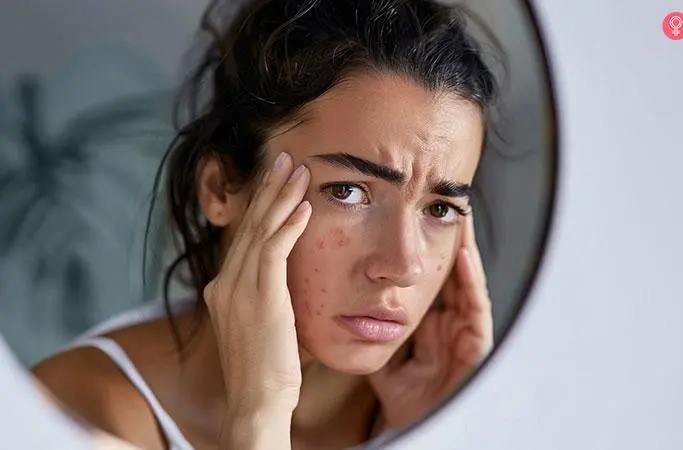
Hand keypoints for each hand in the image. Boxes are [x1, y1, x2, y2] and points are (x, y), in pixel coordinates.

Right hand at [202, 152, 310, 445]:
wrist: (257, 401)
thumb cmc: (266, 367)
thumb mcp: (259, 324)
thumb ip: (265, 295)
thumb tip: (284, 276)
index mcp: (223, 288)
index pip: (244, 235)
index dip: (260, 204)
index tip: (276, 180)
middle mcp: (225, 282)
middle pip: (249, 224)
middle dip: (268, 188)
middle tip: (284, 158)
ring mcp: (238, 289)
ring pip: (261, 230)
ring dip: (281, 197)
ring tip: (297, 169)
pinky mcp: (260, 298)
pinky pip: (275, 251)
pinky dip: (289, 225)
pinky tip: (304, 206)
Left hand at [367, 212, 492, 430]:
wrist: (417, 425)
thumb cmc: (403, 396)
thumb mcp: (383, 353)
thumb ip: (370, 329)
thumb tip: (343, 303)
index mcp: (430, 322)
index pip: (429, 278)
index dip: (422, 250)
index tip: (410, 220)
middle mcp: (451, 322)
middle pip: (450, 273)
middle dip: (446, 241)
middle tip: (438, 207)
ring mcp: (465, 331)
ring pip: (467, 281)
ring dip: (463, 249)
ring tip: (455, 217)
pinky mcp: (478, 344)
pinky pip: (477, 306)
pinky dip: (470, 279)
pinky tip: (461, 253)